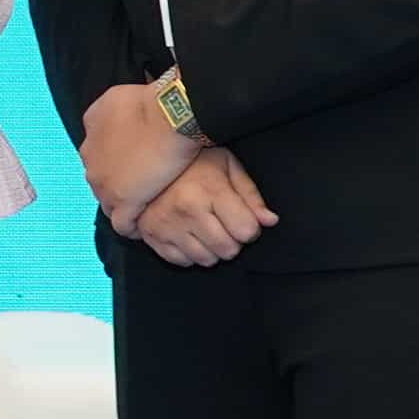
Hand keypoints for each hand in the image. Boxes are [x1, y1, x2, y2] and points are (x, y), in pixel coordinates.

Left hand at [77, 88, 195, 231]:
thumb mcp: (121, 96)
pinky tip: (143, 227)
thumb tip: (123, 115)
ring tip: (144, 209)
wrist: (169, 117)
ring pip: (108, 201)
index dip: (116, 158)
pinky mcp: (121, 201)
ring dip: (124, 206)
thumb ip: (114, 112)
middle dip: (117, 182)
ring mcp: (103, 182)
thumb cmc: (153, 102)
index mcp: (91, 128)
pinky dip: (132, 226)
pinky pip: (122, 223)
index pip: (98, 151)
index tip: (134, 162)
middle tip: (142, 186)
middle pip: (101, 177)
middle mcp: (90, 156)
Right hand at [134, 146, 274, 266]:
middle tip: (224, 223)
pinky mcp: (151, 235)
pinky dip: (189, 253)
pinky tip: (188, 233)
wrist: (148, 156)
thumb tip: (270, 221)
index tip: (242, 217)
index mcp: (209, 190)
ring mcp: (167, 225)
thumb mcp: (228, 165)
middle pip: (228, 250)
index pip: (246, 231)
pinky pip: (182, 262)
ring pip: (206, 260)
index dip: (249, 227)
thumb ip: (251, 195)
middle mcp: (187, 210)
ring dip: (212, 249)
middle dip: (232, 240)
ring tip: (206, 228)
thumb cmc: (194, 161)